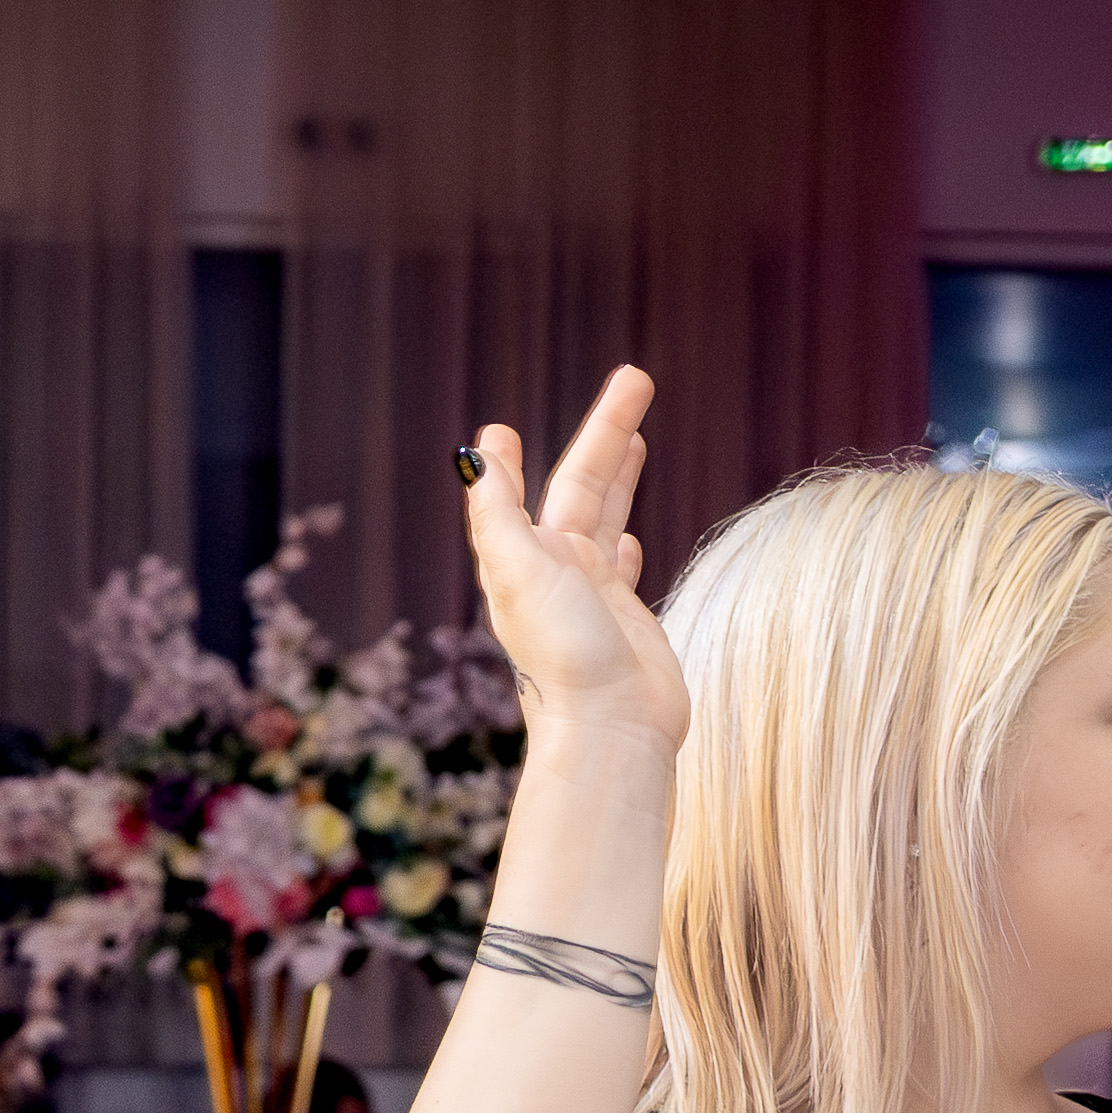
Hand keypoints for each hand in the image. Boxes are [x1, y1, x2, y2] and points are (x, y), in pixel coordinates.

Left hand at [467, 368, 686, 756]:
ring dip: (619, 478)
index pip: (530, 487)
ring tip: (635, 439)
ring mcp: (593, 597)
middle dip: (607, 434)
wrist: (610, 733)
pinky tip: (631, 539)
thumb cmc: (564, 658)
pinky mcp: (626, 622)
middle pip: (583, 486)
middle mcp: (557, 573)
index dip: (514, 458)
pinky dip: (626, 545)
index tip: (500, 428)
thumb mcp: (521, 574)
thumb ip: (497, 513)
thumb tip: (475, 451)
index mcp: (528, 558)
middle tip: (636, 380)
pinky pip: (624, 570)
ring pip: (607, 519)